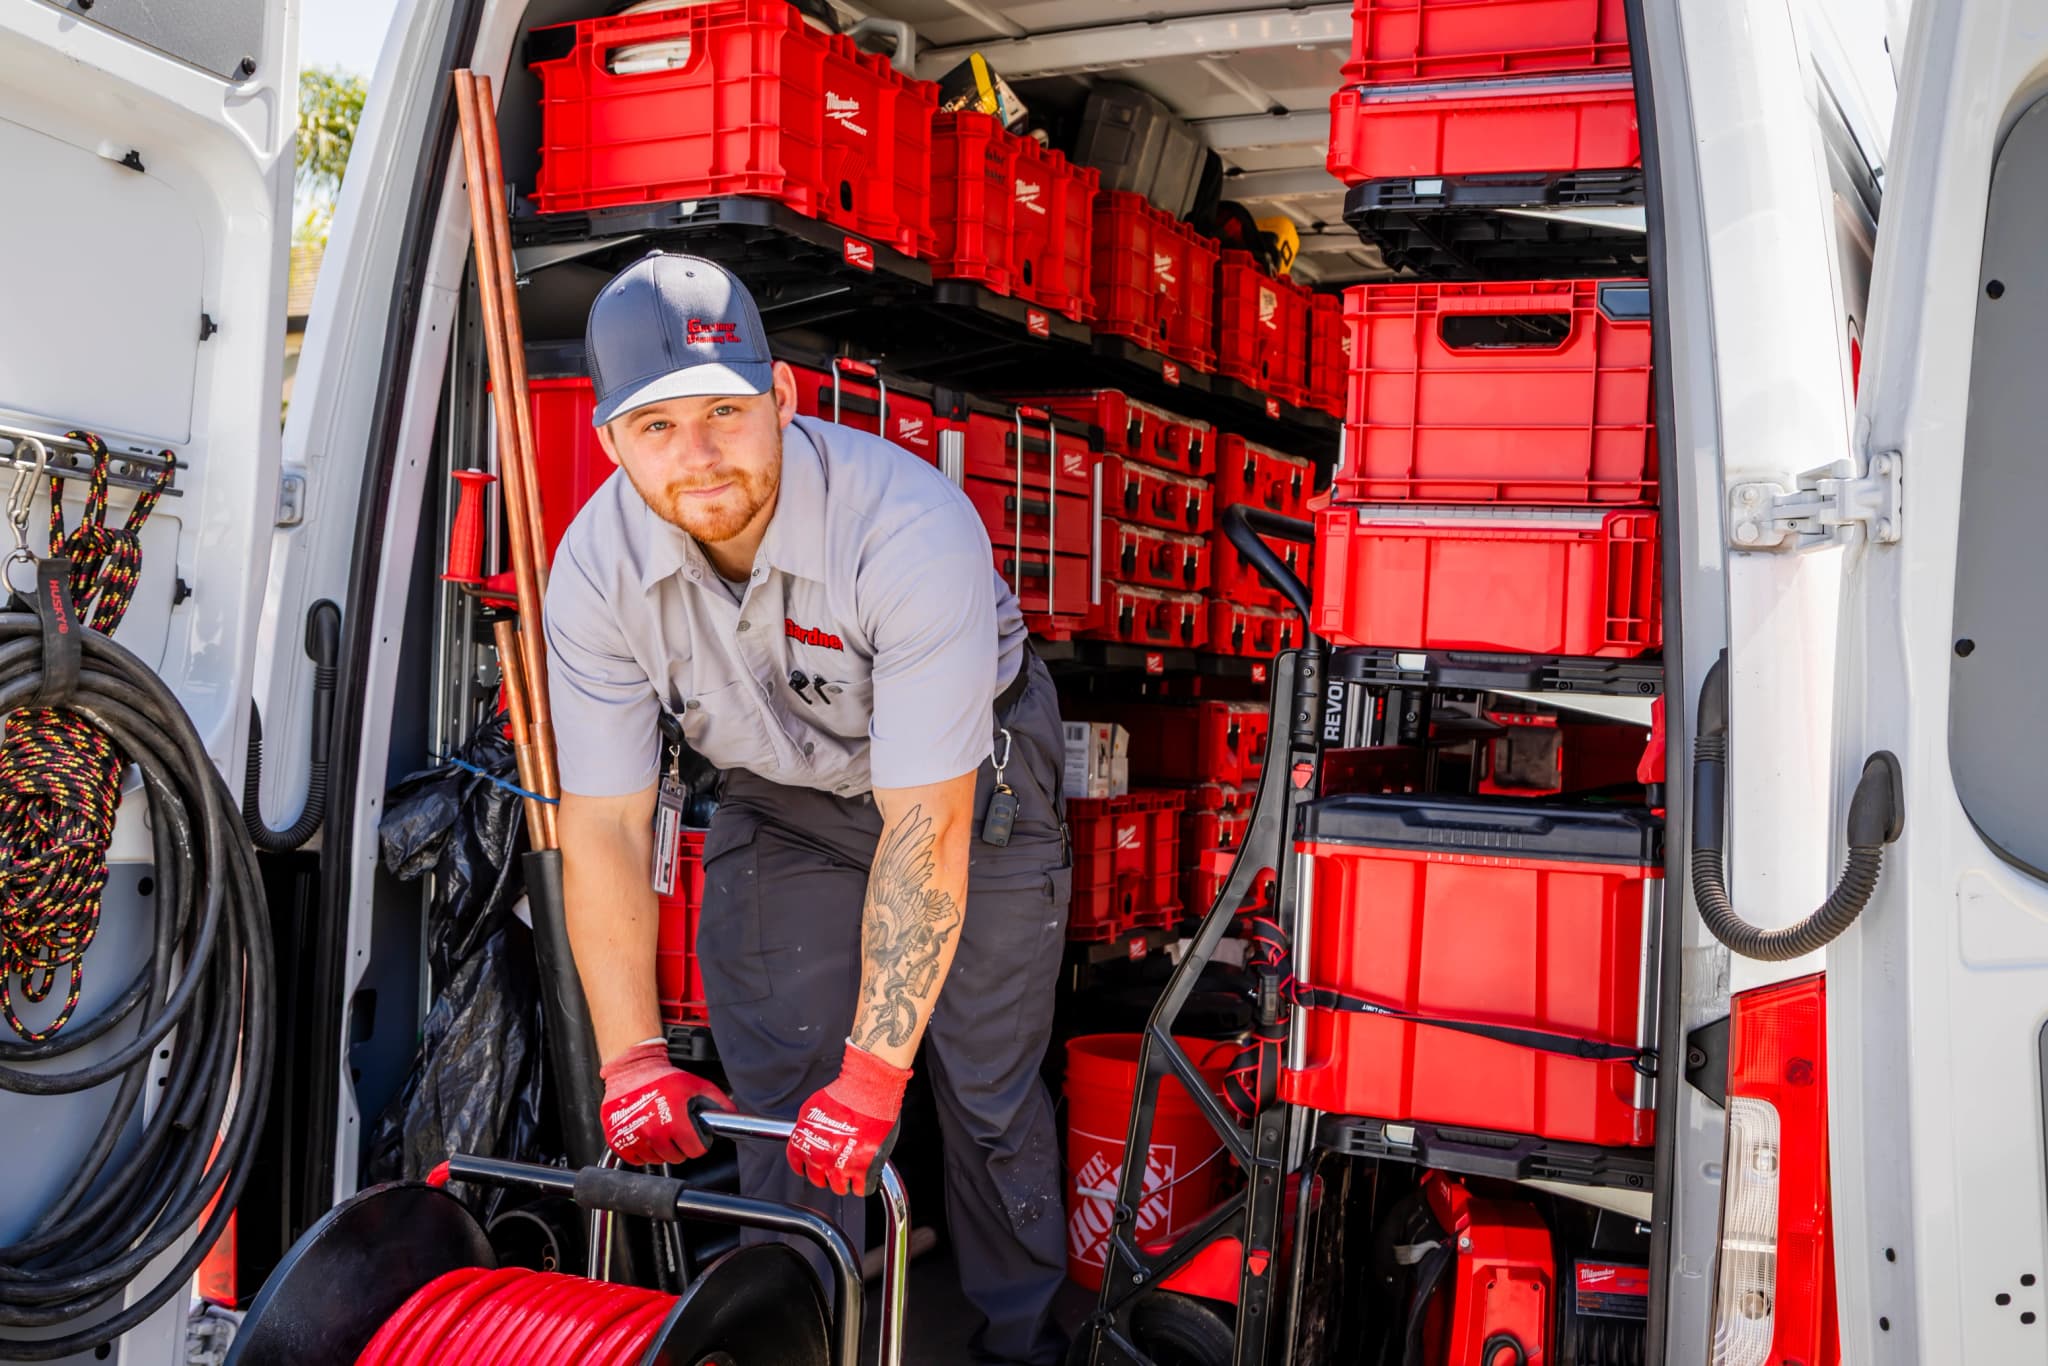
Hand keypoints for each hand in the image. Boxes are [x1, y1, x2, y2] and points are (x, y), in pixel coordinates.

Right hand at [599, 1039, 731, 1163]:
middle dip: (680, 1146)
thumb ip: (718, 1102)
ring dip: (660, 1150)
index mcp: (674, 1122)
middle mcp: (653, 1132)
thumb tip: (733, 1114)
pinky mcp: (617, 1139)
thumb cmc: (663, 1077)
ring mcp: (634, 1137)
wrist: (632, 1069)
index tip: (694, 1136)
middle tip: (676, 1131)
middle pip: (676, 1158)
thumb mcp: (696, 1085)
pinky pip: (635, 1159)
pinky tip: (645, 1135)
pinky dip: (641, 1152)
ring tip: (660, 1130)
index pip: (695, 1151)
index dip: (699, 1143)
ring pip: (656, 1160)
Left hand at [786, 1042, 911, 1196]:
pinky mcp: (863, 1168)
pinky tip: (866, 1176)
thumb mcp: (811, 1109)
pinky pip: (861, 1188)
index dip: (808, 1168)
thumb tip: (809, 1137)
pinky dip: (864, 1185)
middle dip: (827, 1174)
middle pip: (818, 1180)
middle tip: (837, 1165)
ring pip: (839, 1188)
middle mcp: (819, 1157)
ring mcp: (841, 1165)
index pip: (798, 1166)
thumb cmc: (843, 1094)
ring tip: (853, 1170)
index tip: (814, 1168)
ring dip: (846, 1181)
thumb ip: (807, 1129)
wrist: (867, 1091)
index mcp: (804, 1143)